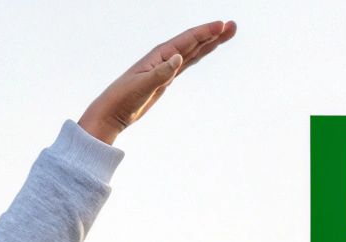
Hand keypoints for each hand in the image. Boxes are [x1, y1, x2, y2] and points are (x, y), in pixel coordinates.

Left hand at [77, 19, 236, 145]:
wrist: (112, 112)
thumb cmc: (123, 98)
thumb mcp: (142, 86)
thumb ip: (161, 72)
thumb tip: (178, 58)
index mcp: (159, 56)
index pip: (187, 40)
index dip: (206, 32)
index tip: (222, 25)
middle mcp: (164, 58)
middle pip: (194, 42)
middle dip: (213, 34)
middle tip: (233, 26)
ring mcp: (166, 68)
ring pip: (193, 51)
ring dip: (209, 43)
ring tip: (226, 33)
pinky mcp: (165, 78)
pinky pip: (187, 63)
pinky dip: (198, 55)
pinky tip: (206, 49)